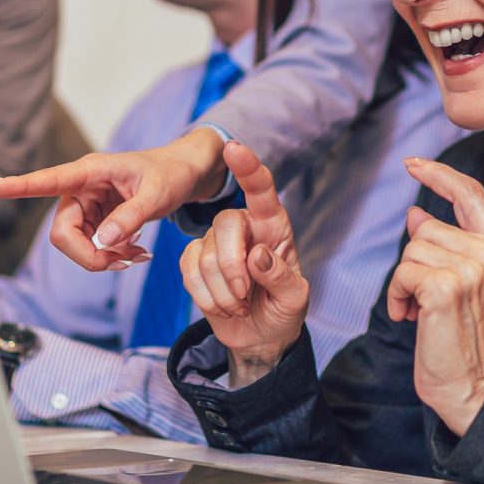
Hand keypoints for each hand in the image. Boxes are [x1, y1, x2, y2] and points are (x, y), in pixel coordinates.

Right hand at [0, 127, 224, 271]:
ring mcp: (85, 205)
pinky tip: (135, 253)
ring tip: (138, 256)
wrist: (183, 174)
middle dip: (89, 256)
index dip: (17, 186)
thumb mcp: (158, 195)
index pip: (48, 179)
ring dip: (103, 259)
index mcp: (90, 171)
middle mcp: (80, 188)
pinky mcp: (93, 219)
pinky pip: (89, 247)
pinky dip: (110, 257)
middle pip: (63, 233)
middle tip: (125, 263)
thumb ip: (130, 217)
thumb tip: (102, 242)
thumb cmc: (170, 174)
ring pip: (75, 245)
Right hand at [177, 142, 308, 386]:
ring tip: (240, 306)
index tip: (234, 149)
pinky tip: (223, 307)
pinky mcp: (194, 260)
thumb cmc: (283, 309)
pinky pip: (188, 271)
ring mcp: (215, 241)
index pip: (262, 190)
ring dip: (222, 292)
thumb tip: (257, 256)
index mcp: (273, 225)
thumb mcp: (295, 299)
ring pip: (204, 255)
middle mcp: (243, 226)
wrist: (260, 335)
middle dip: (232, 266)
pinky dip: (206, 297)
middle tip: (245, 297)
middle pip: (225, 224)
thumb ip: (281, 277)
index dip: (248, 169)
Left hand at [388, 158, 483, 437]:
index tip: (413, 163)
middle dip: (415, 262)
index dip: (439, 174)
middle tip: (429, 299)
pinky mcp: (445, 287)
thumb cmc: (463, 338)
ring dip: (405, 282)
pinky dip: (397, 296)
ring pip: (411, 250)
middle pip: (426, 228)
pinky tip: (411, 318)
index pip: (469, 194)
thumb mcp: (461, 283)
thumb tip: (417, 213)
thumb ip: (446, 244)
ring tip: (423, 311)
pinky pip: (402, 272)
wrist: (470, 386)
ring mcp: (471, 269)